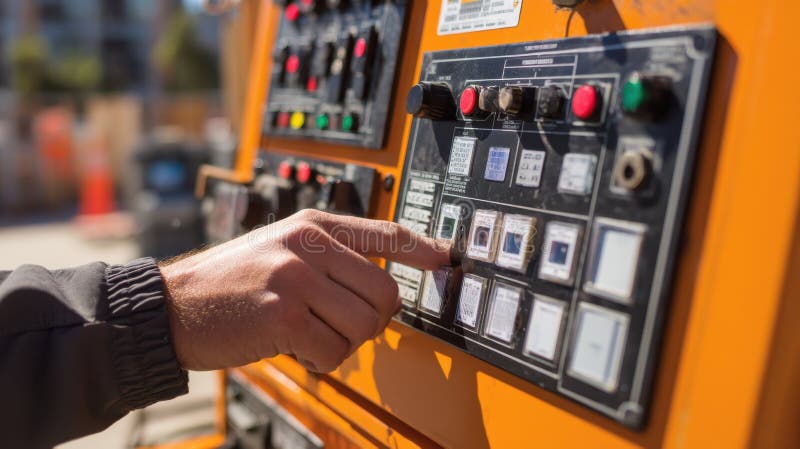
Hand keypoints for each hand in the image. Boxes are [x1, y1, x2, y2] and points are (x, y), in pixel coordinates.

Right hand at [160, 209, 450, 371]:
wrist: (171, 305)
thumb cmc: (227, 280)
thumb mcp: (279, 247)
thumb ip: (328, 256)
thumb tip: (381, 286)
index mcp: (312, 225)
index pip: (384, 233)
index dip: (421, 249)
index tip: (445, 259)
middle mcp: (309, 245)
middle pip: (385, 292)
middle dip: (372, 319)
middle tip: (344, 325)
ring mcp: (297, 279)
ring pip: (364, 326)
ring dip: (344, 342)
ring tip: (310, 334)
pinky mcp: (284, 316)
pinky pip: (335, 352)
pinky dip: (319, 360)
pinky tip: (293, 346)